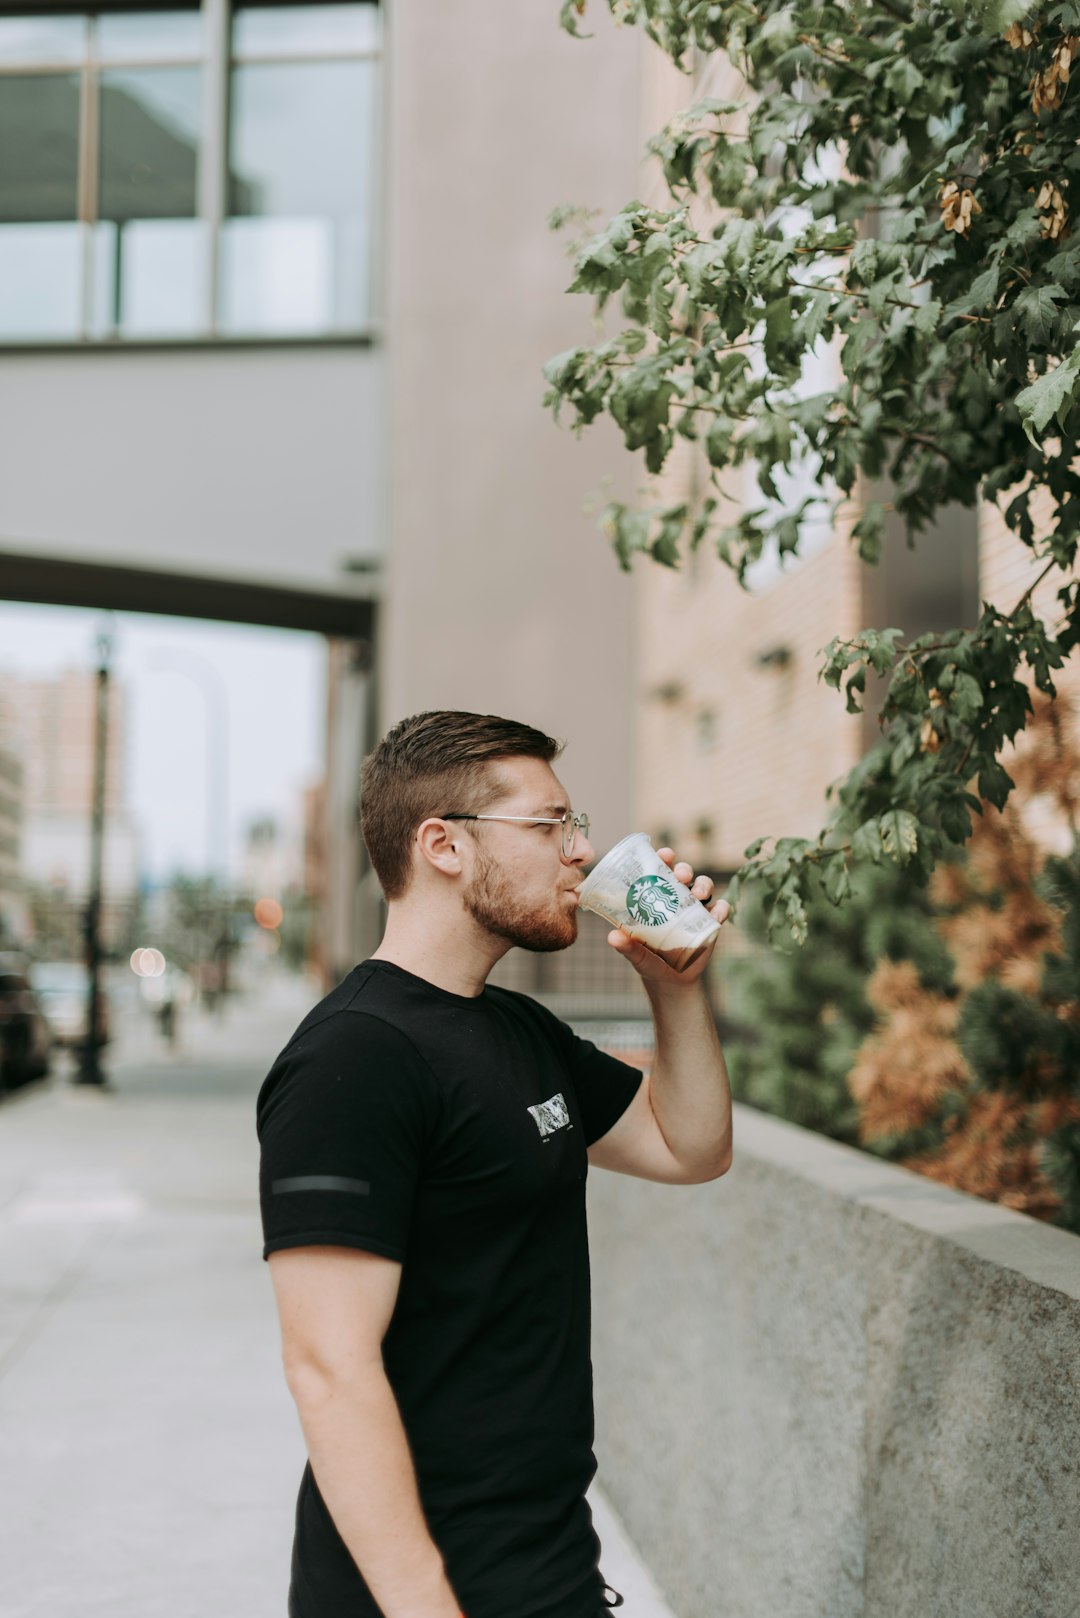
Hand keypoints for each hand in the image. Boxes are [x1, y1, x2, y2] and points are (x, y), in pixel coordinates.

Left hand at [606, 847, 731, 987]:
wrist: (671, 981)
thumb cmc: (648, 960)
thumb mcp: (636, 953)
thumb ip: (627, 947)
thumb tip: (612, 937)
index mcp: (657, 896)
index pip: (660, 870)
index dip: (664, 858)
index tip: (664, 855)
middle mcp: (677, 898)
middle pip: (684, 874)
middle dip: (684, 869)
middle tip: (681, 876)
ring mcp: (696, 909)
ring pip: (704, 887)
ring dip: (704, 885)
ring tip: (698, 895)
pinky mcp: (711, 923)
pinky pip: (720, 910)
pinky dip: (721, 909)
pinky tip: (716, 914)